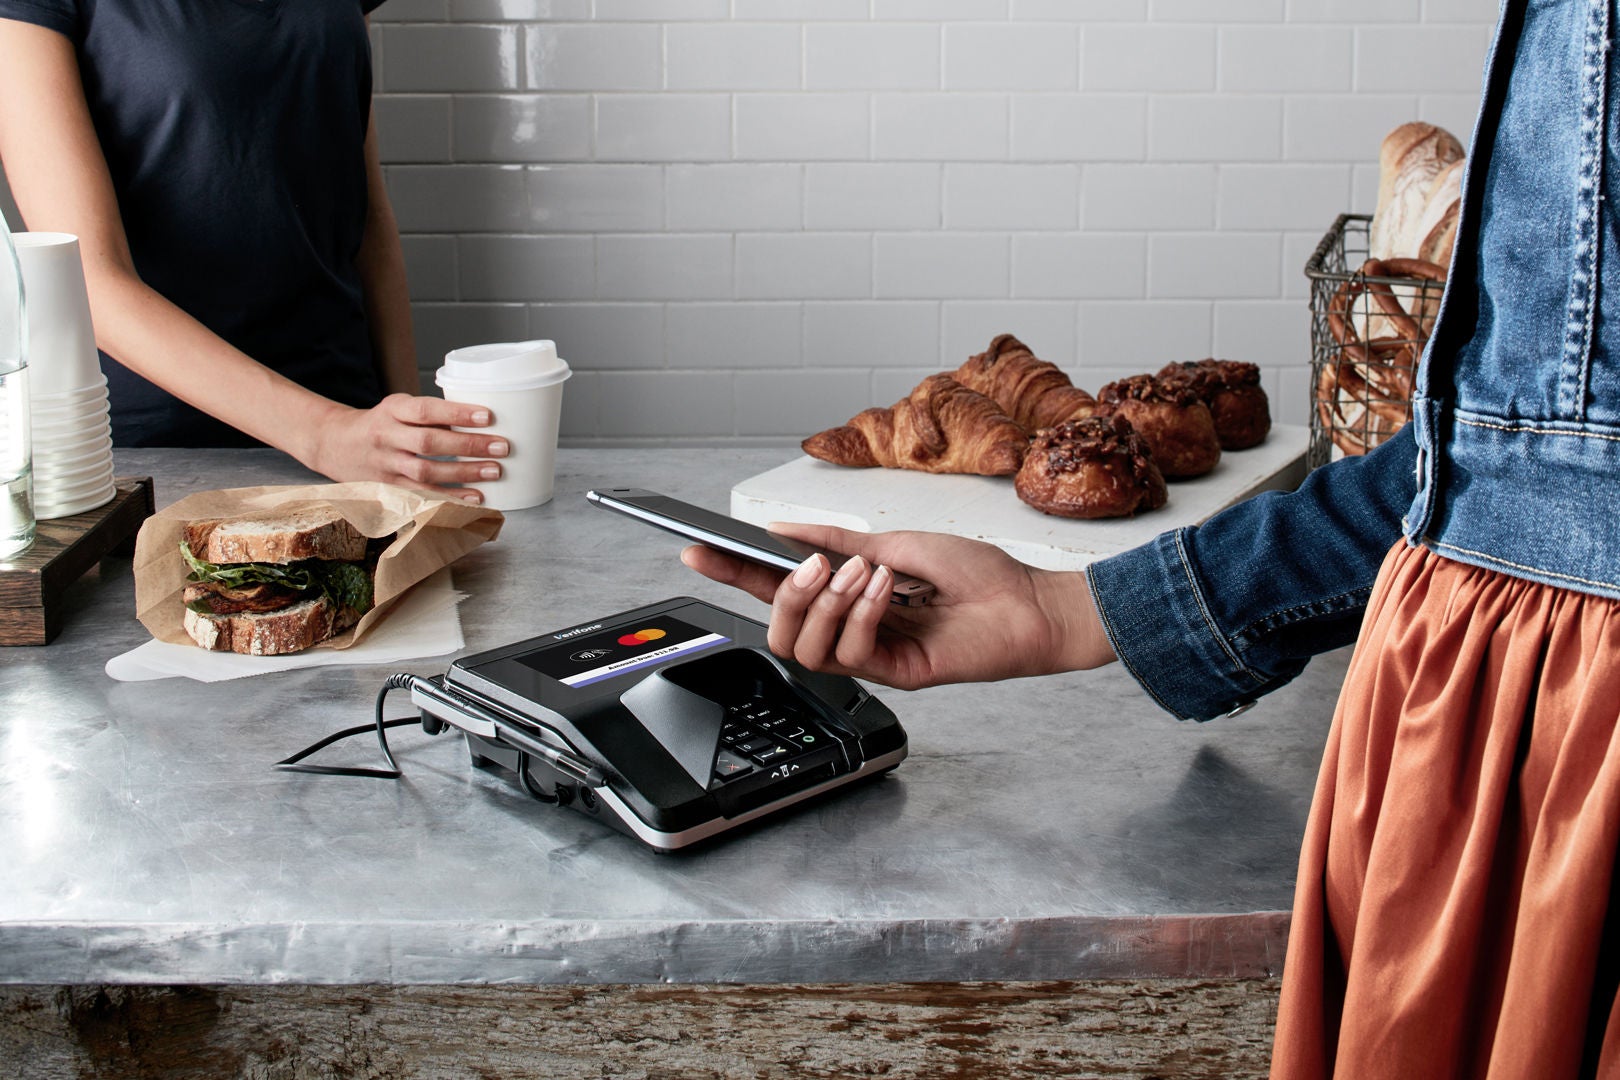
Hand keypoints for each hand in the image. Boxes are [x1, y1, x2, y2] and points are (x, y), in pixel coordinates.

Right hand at [304, 393, 508, 502]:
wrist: (334, 443)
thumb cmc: (380, 423)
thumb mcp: (398, 407)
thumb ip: (430, 414)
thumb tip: (480, 423)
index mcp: (392, 410)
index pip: (426, 409)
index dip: (456, 413)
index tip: (487, 416)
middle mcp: (386, 436)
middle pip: (429, 443)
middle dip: (469, 446)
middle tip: (501, 447)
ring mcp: (386, 465)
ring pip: (426, 472)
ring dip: (464, 474)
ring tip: (494, 472)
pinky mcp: (388, 487)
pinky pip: (421, 494)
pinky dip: (450, 497)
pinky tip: (474, 498)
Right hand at [681, 523, 1115, 689]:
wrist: (1030, 602)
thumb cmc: (977, 574)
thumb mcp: (895, 541)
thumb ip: (837, 539)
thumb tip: (782, 528)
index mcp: (846, 597)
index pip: (776, 589)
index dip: (733, 572)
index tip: (698, 548)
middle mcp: (852, 630)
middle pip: (780, 631)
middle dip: (776, 594)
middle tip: (804, 564)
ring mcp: (874, 655)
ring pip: (807, 650)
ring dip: (823, 604)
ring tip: (855, 572)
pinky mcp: (897, 673)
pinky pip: (854, 653)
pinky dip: (863, 612)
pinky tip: (885, 587)